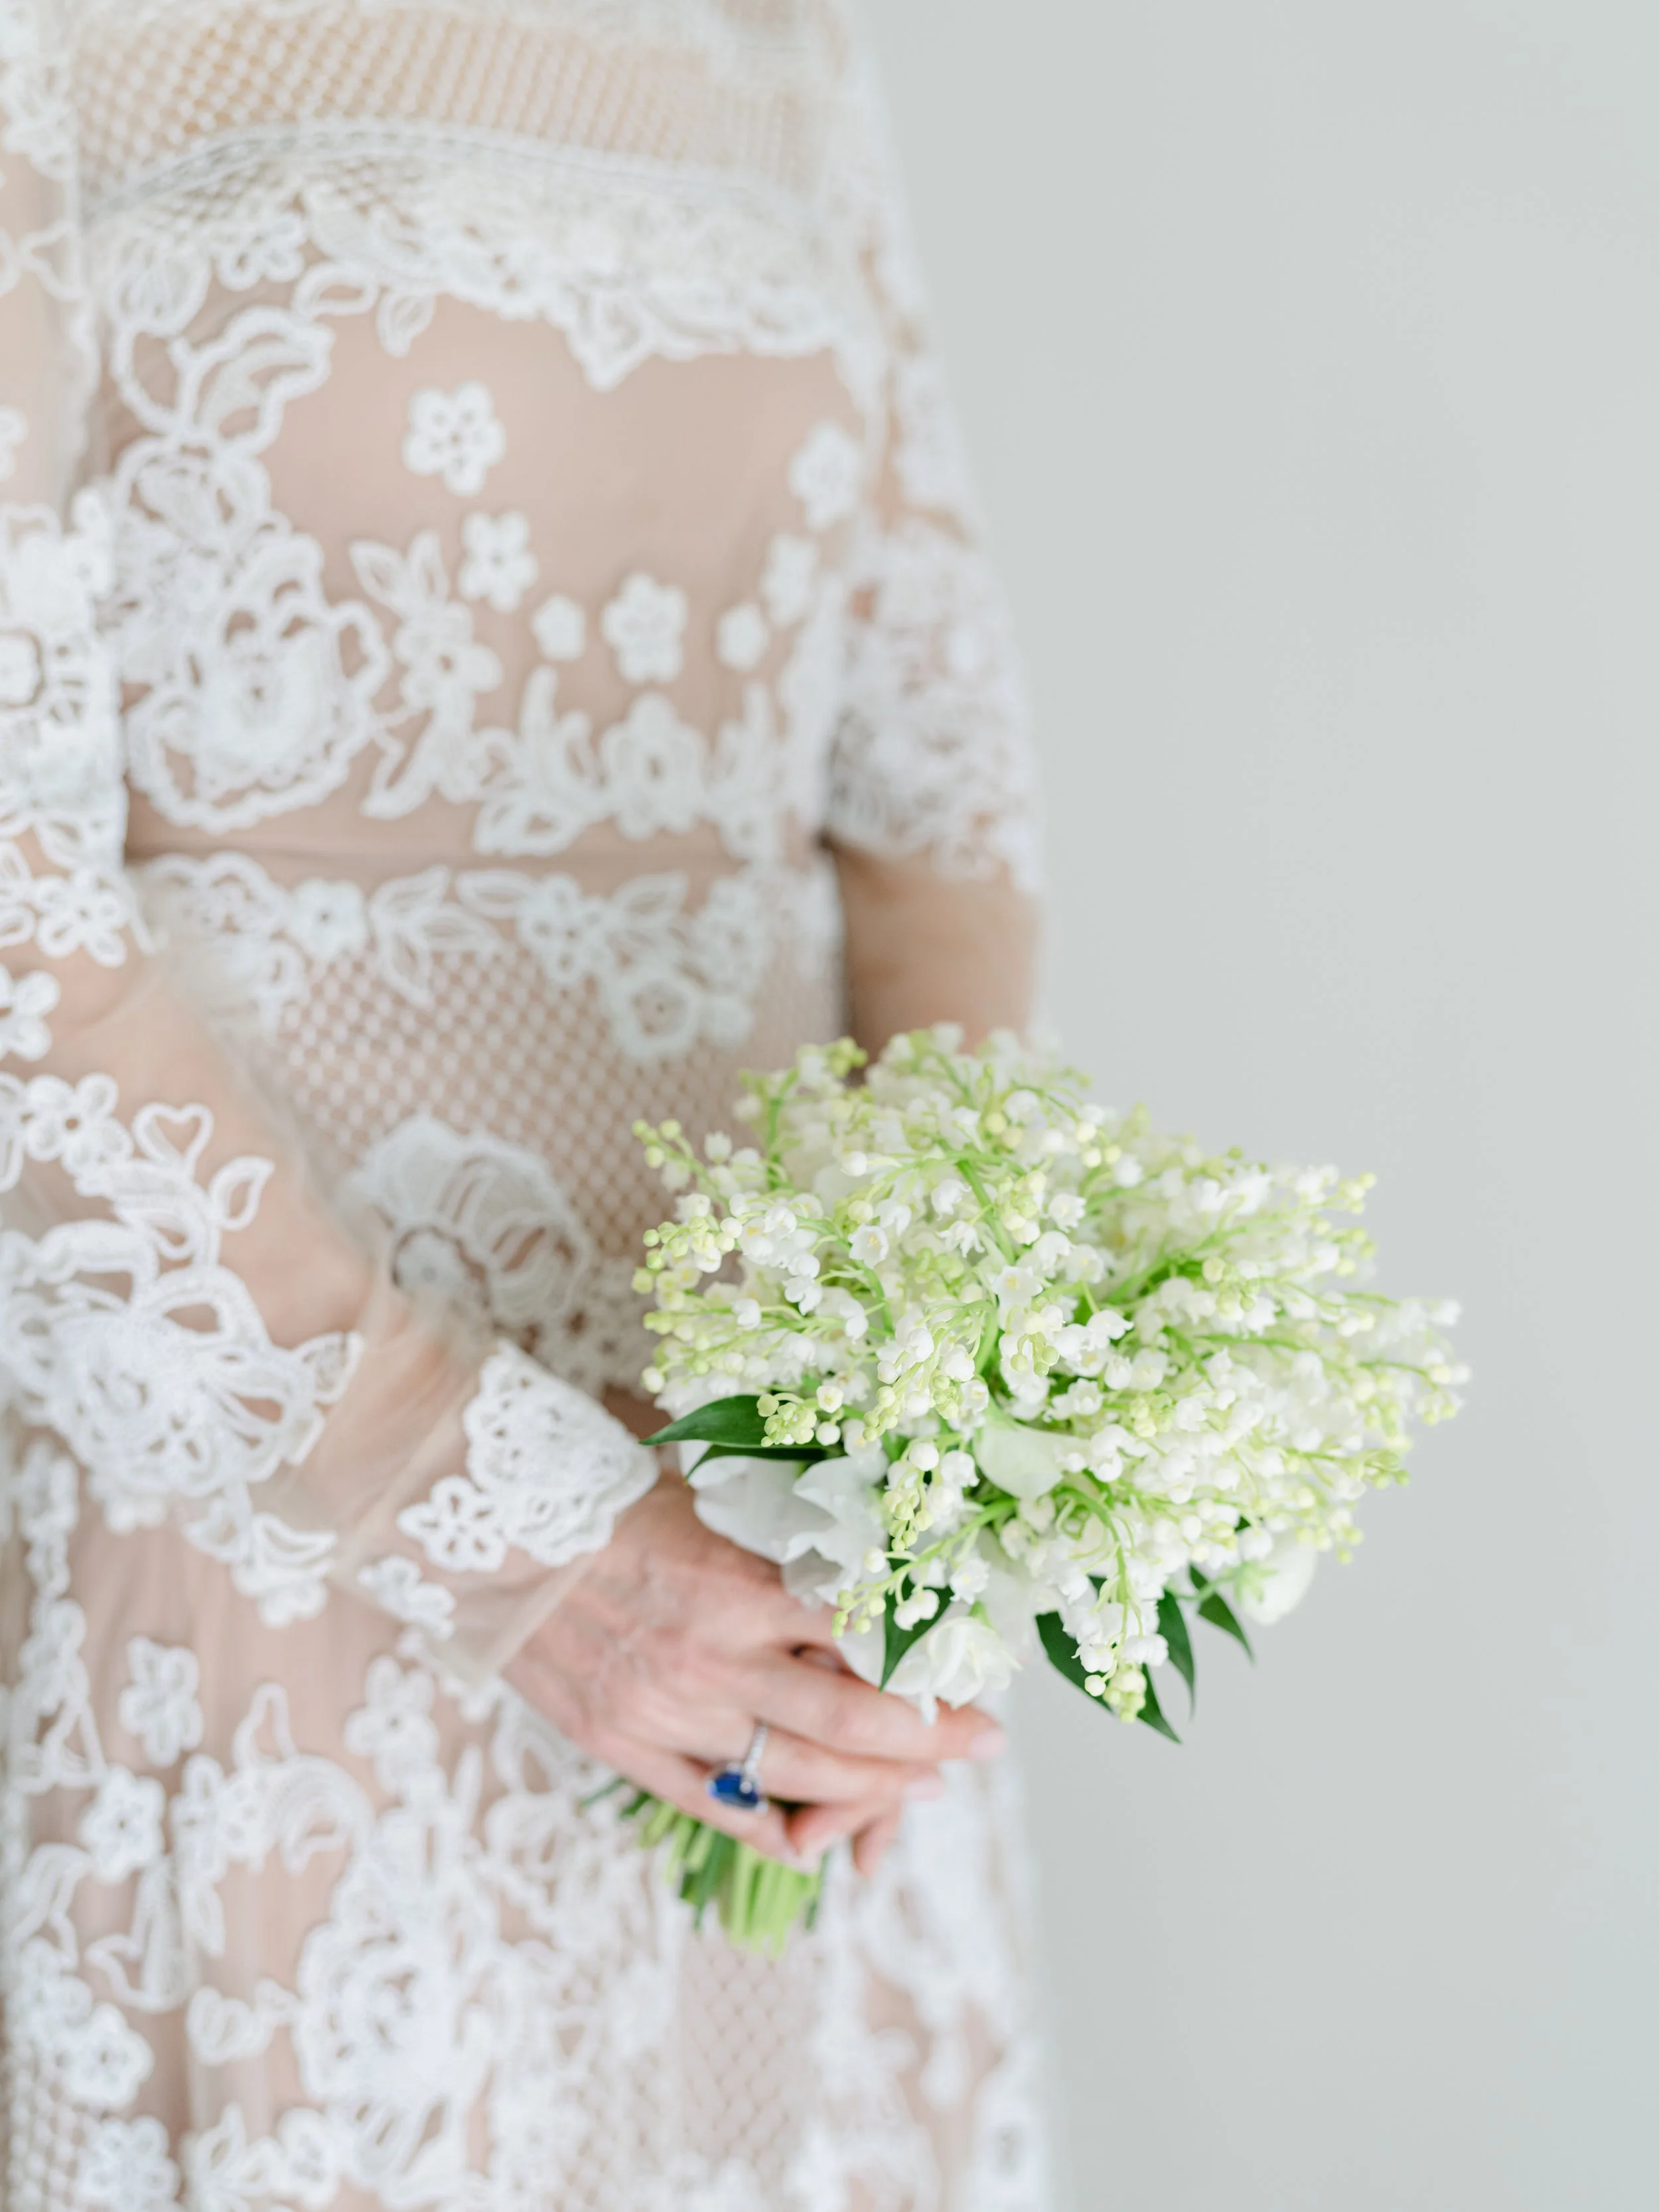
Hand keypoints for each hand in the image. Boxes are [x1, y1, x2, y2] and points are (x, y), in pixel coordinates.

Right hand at [504, 1473, 1004, 1871]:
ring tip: (921, 1788)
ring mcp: (667, 1714)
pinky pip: (717, 1809)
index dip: (931, 1669)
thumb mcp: (716, 1509)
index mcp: (740, 1587)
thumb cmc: (612, 1502)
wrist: (493, 1532)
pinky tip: (820, 1834)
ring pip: (795, 1777)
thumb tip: (875, 1580)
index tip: (976, 1675)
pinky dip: (778, 1829)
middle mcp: (713, 1661)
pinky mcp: (624, 1749)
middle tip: (982, 1742)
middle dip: (932, 1741)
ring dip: (874, 1792)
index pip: (864, 1644)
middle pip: (852, 1727)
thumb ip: (787, 1556)